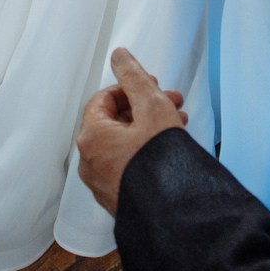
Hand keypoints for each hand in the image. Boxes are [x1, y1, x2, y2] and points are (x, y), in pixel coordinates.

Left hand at [75, 47, 187, 215]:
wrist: (175, 214)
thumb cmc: (161, 162)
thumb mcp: (153, 107)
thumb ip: (135, 77)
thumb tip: (119, 56)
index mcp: (91, 137)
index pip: (104, 99)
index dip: (131, 87)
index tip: (154, 86)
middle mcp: (90, 162)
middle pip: (114, 121)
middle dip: (145, 106)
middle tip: (172, 102)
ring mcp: (102, 184)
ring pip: (123, 143)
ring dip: (149, 127)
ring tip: (180, 124)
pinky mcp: (117, 199)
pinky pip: (127, 165)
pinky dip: (145, 151)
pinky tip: (169, 149)